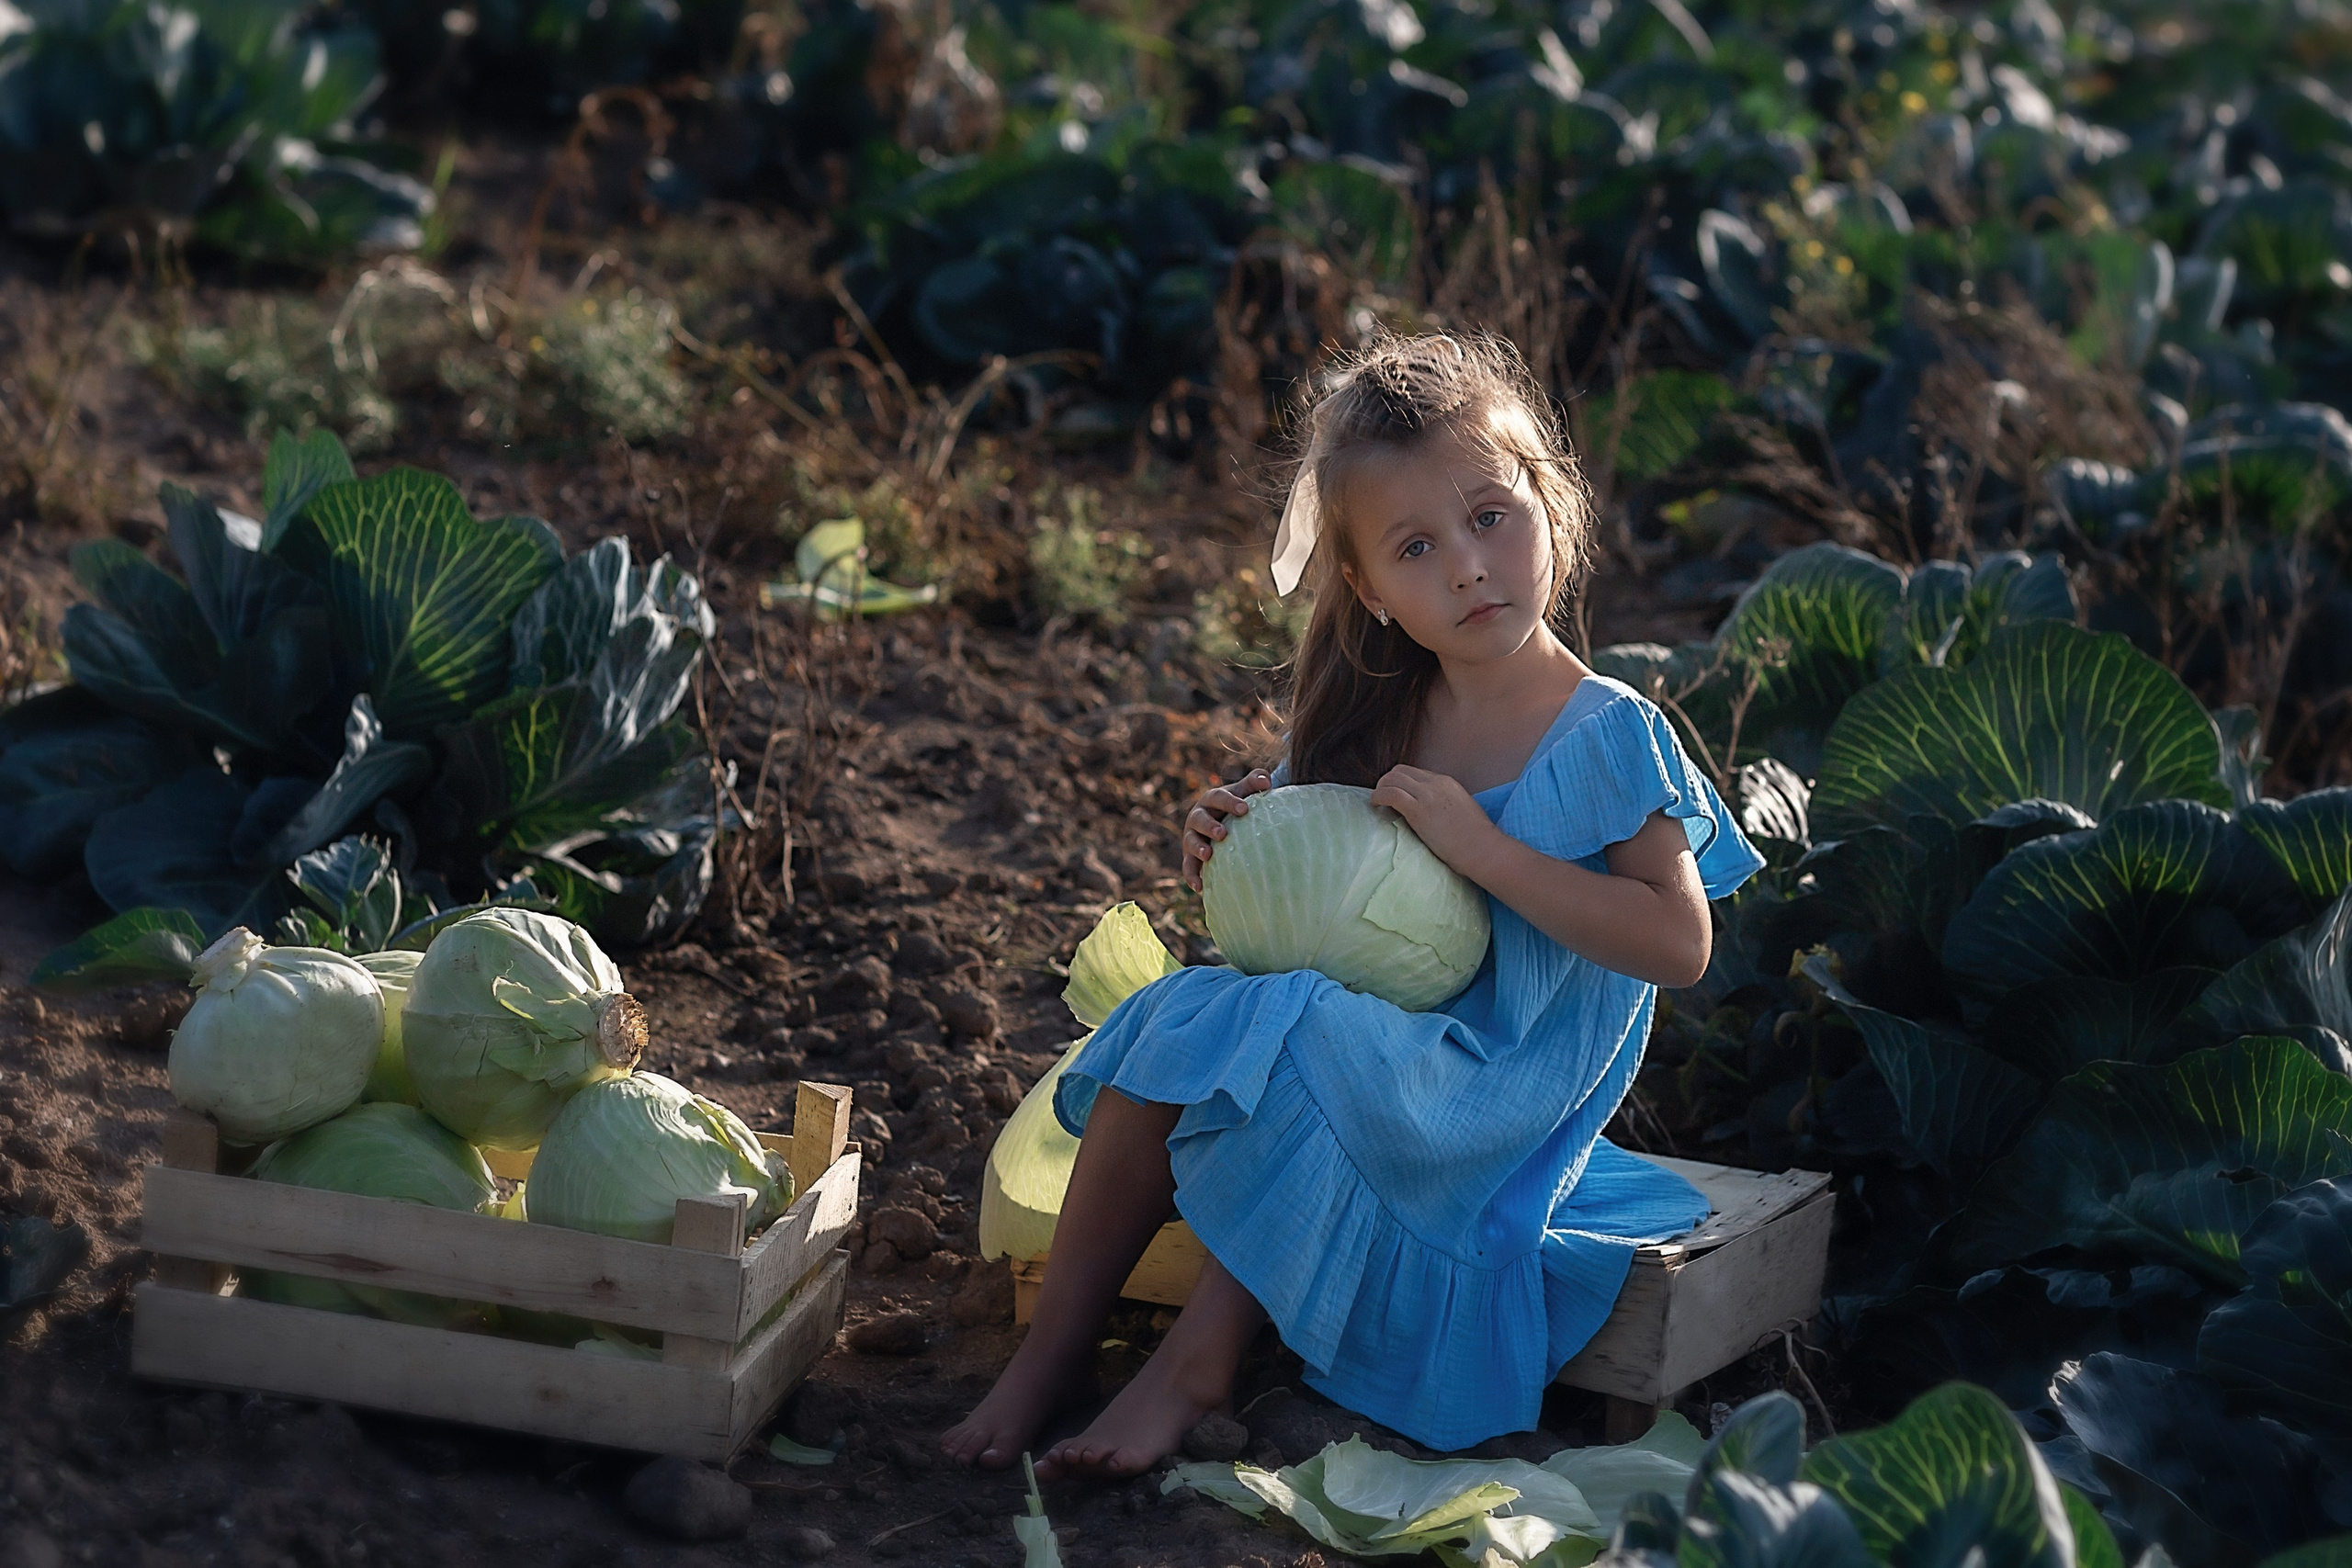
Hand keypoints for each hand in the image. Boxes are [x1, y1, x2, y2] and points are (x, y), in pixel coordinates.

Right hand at [1182, 768, 1273, 890]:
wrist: (1224, 823)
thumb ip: (1254, 783)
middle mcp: (1197, 818)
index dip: (1229, 803)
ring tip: (1208, 856)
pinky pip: (1188, 867)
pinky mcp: (1190, 857)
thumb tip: (1267, 780)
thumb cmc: (1237, 806)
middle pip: (1199, 820)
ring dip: (1198, 849)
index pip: (1218, 798)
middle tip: (1223, 834)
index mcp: (1211, 800)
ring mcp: (1192, 838)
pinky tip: (1200, 888)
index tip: (1244, 809)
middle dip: (1209, 826)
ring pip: (1190, 842)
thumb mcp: (1244, 793)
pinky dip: (1192, 876)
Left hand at [1369, 764, 1502, 876]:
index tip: (1395, 795)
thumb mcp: (1461, 808)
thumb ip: (1445, 803)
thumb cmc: (1476, 837)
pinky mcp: (1418, 811)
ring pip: (1392, 779)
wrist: (1482, 848)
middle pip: (1400, 771)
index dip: (1401, 782)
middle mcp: (1435, 784)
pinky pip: (1391, 794)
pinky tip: (1375, 805)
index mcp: (1446, 782)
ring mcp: (1427, 795)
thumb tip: (1431, 812)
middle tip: (1381, 797)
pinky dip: (1378, 797)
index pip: (1415, 773)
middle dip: (1387, 782)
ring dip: (1380, 789)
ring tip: (1376, 802)